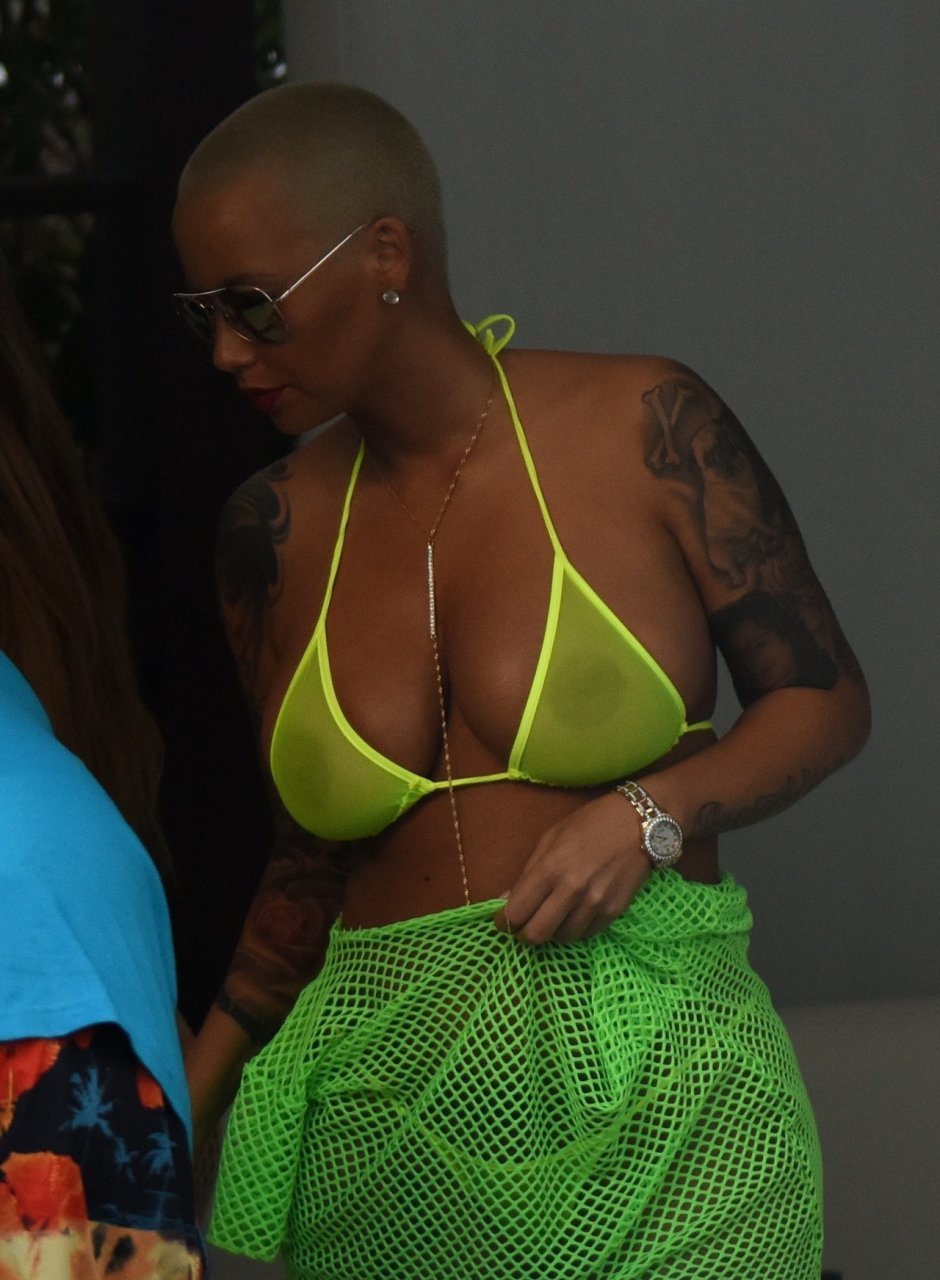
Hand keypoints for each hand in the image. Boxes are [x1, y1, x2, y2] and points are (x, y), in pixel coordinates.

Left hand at [499, 791, 649, 943]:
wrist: (640, 823)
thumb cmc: (591, 823)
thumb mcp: (551, 837)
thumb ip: (527, 872)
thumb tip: (505, 900)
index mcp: (550, 868)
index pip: (517, 912)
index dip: (504, 922)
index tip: (502, 922)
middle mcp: (571, 890)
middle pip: (537, 935)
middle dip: (524, 934)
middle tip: (524, 926)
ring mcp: (595, 904)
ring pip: (562, 938)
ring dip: (552, 931)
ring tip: (553, 916)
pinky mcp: (614, 911)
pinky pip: (586, 934)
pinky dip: (576, 929)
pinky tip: (576, 913)